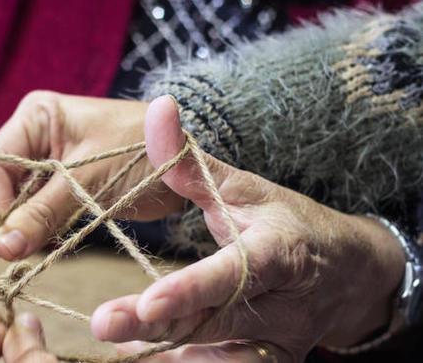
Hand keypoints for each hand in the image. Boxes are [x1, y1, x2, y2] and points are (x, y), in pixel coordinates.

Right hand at [0, 91, 182, 261]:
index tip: (2, 243)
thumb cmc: (144, 153)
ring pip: (10, 195)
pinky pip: (31, 207)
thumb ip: (44, 212)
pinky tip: (33, 247)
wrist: (188, 163)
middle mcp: (34, 134)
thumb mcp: (91, 181)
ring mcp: (45, 159)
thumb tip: (3, 246)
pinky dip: (30, 226)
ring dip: (11, 223)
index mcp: (37, 116)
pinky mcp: (59, 184)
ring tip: (13, 255)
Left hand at [89, 97, 406, 361]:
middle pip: (214, 323)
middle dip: (157, 327)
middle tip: (102, 325)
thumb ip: (192, 162)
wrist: (345, 273)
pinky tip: (140, 355)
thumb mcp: (244, 188)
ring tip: (118, 346)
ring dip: (167, 355)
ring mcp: (278, 343)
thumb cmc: (284, 222)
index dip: (192, 290)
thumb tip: (157, 108)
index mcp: (277, 252)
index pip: (234, 274)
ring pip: (219, 360)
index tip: (147, 303)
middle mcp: (281, 305)